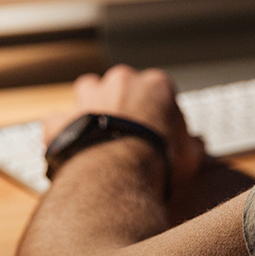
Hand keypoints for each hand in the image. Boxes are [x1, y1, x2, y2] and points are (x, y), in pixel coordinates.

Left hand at [42, 64, 205, 195]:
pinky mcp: (62, 120)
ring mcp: (88, 97)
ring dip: (92, 106)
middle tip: (131, 134)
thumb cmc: (157, 162)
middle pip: (123, 85)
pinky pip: (59, 122)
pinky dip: (63, 132)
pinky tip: (70, 149)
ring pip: (88, 91)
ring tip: (100, 135)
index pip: (161, 91)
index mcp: (156, 85)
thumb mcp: (189, 156)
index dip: (161, 113)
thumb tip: (195, 146)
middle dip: (125, 104)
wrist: (116, 174)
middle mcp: (121, 81)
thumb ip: (192, 145)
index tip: (162, 133)